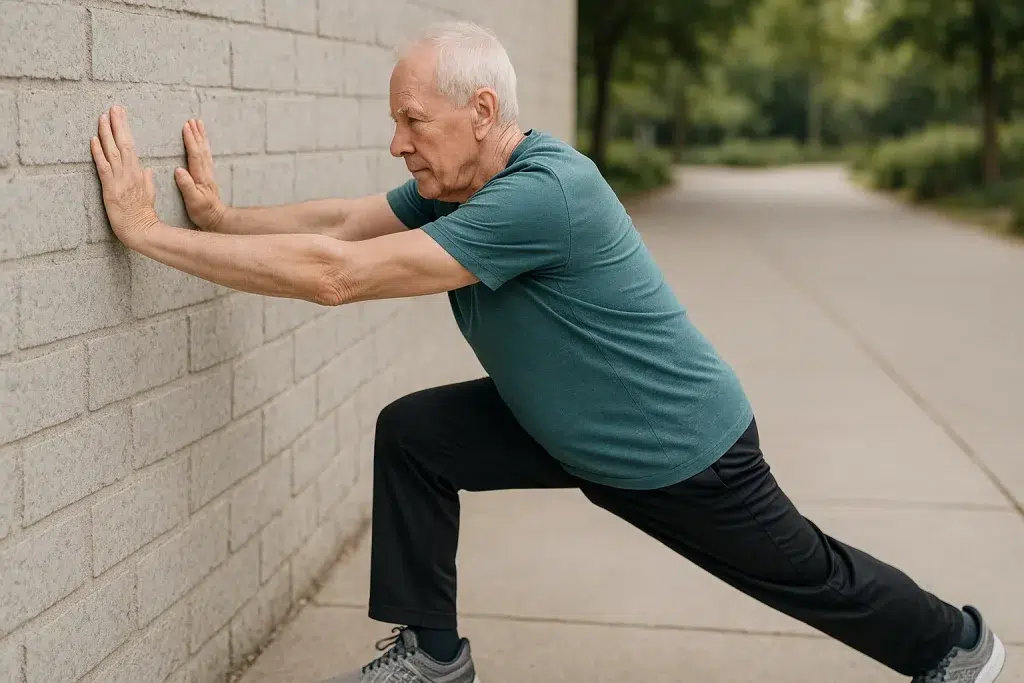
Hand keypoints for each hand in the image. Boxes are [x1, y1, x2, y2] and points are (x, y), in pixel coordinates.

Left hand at [91, 106, 158, 246]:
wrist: (141, 230)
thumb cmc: (144, 215)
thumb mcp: (150, 195)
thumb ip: (148, 181)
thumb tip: (148, 170)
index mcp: (139, 173)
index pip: (131, 146)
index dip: (124, 129)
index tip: (120, 114)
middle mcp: (129, 173)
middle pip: (123, 144)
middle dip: (117, 124)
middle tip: (114, 108)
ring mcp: (120, 180)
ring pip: (113, 151)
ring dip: (107, 133)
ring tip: (102, 117)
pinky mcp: (110, 188)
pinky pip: (103, 167)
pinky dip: (98, 153)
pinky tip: (94, 140)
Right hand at [175, 118, 227, 230]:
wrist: (217, 220)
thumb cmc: (203, 212)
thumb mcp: (193, 202)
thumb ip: (186, 186)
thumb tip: (179, 170)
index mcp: (201, 177)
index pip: (195, 155)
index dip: (191, 141)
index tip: (186, 127)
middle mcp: (206, 173)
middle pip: (202, 149)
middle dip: (197, 134)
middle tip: (192, 119)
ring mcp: (208, 174)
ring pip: (205, 151)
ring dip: (202, 137)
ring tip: (198, 124)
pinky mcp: (208, 177)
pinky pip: (206, 156)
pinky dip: (204, 146)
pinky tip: (202, 141)